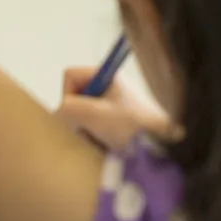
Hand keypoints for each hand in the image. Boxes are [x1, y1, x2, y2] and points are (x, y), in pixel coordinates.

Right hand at [56, 72, 175, 153]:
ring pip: (83, 113)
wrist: (162, 145)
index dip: (67, 94)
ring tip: (100, 140)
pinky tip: (106, 144)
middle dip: (78, 116)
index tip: (76, 112)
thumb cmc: (130, 125)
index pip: (70, 75)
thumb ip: (70, 108)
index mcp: (106, 76)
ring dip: (86, 129)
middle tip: (88, 130)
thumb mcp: (96, 114)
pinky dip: (95, 135)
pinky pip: (93, 124)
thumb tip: (57, 111)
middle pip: (75, 96)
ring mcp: (112, 102)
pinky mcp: (117, 119)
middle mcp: (108, 85)